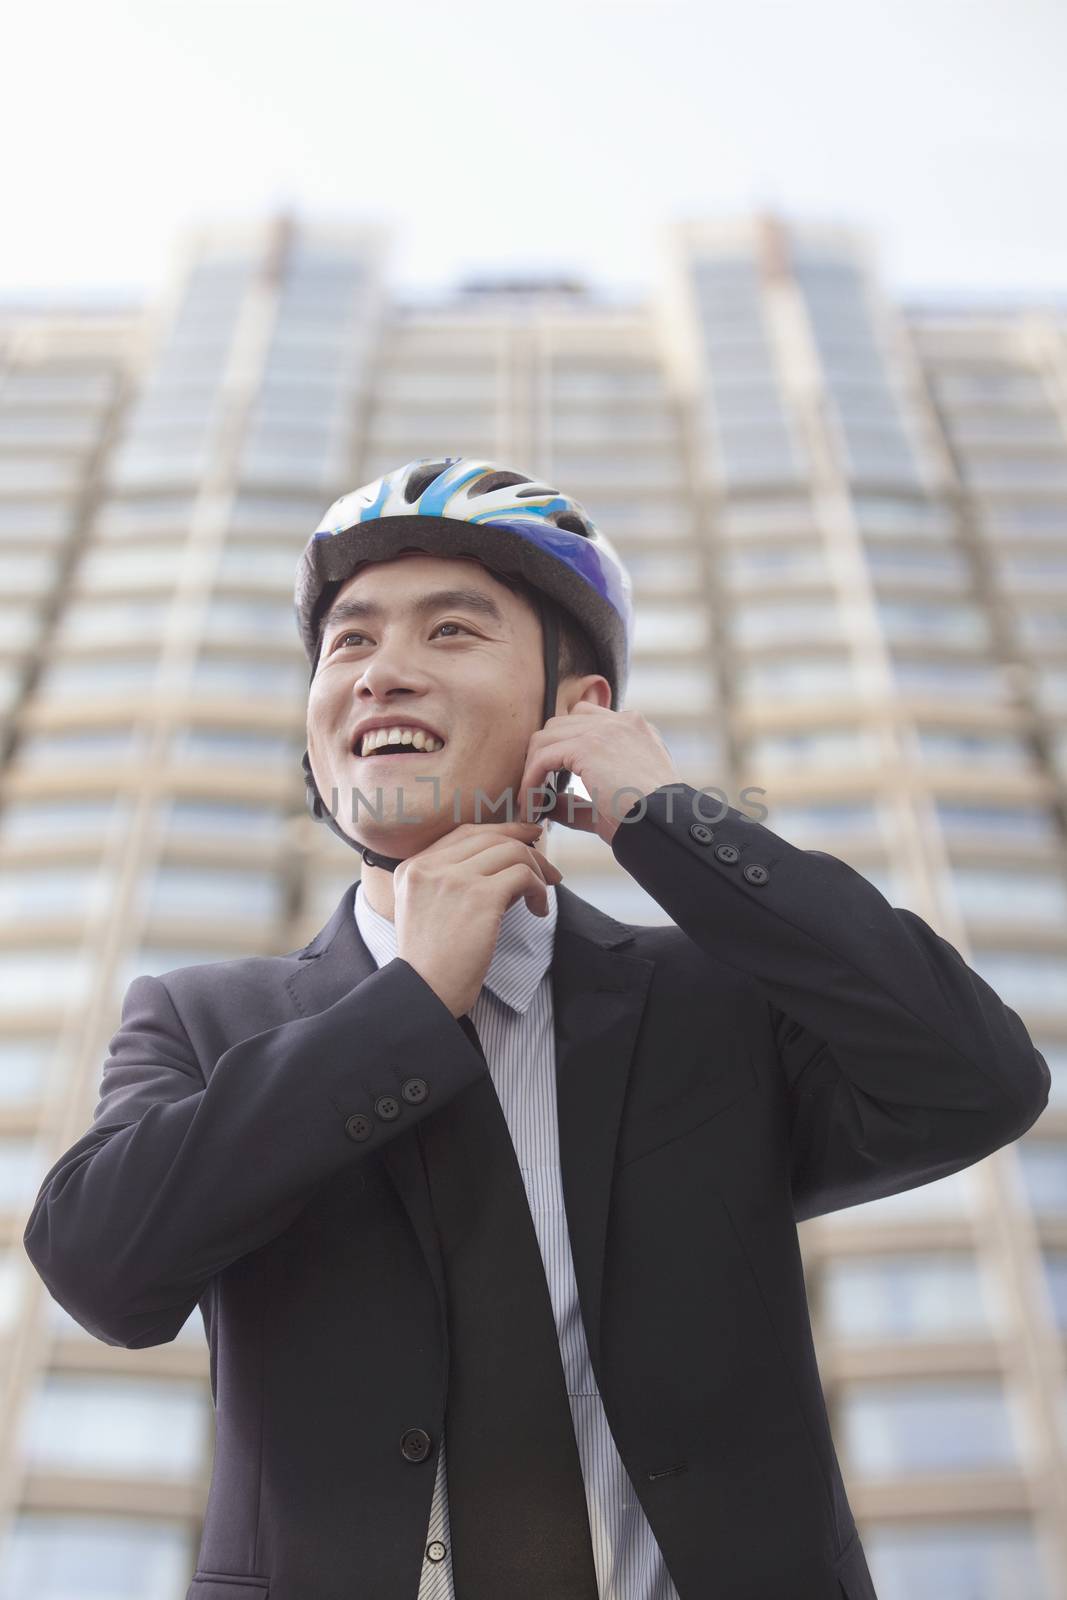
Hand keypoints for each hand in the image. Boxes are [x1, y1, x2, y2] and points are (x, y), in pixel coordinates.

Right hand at [394, 821, 562, 1017]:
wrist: (425, 992)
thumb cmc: (431, 963)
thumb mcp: (424, 910)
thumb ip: (450, 883)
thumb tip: (507, 866)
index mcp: (413, 868)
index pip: (464, 833)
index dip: (501, 832)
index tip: (526, 838)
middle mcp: (430, 866)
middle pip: (490, 837)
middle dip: (526, 847)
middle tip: (547, 868)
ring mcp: (455, 879)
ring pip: (511, 851)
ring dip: (537, 869)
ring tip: (543, 893)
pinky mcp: (480, 897)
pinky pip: (522, 875)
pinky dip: (539, 889)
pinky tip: (539, 909)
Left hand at [516, 703, 679, 845]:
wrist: (665, 826)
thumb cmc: (648, 824)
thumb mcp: (613, 804)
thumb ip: (581, 800)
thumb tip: (549, 803)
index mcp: (635, 730)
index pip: (586, 719)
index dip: (564, 745)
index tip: (552, 778)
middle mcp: (622, 721)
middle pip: (561, 724)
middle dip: (543, 755)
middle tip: (534, 791)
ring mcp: (605, 729)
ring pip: (546, 738)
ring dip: (532, 770)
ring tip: (529, 803)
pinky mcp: (588, 746)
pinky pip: (543, 757)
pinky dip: (531, 781)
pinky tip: (531, 806)